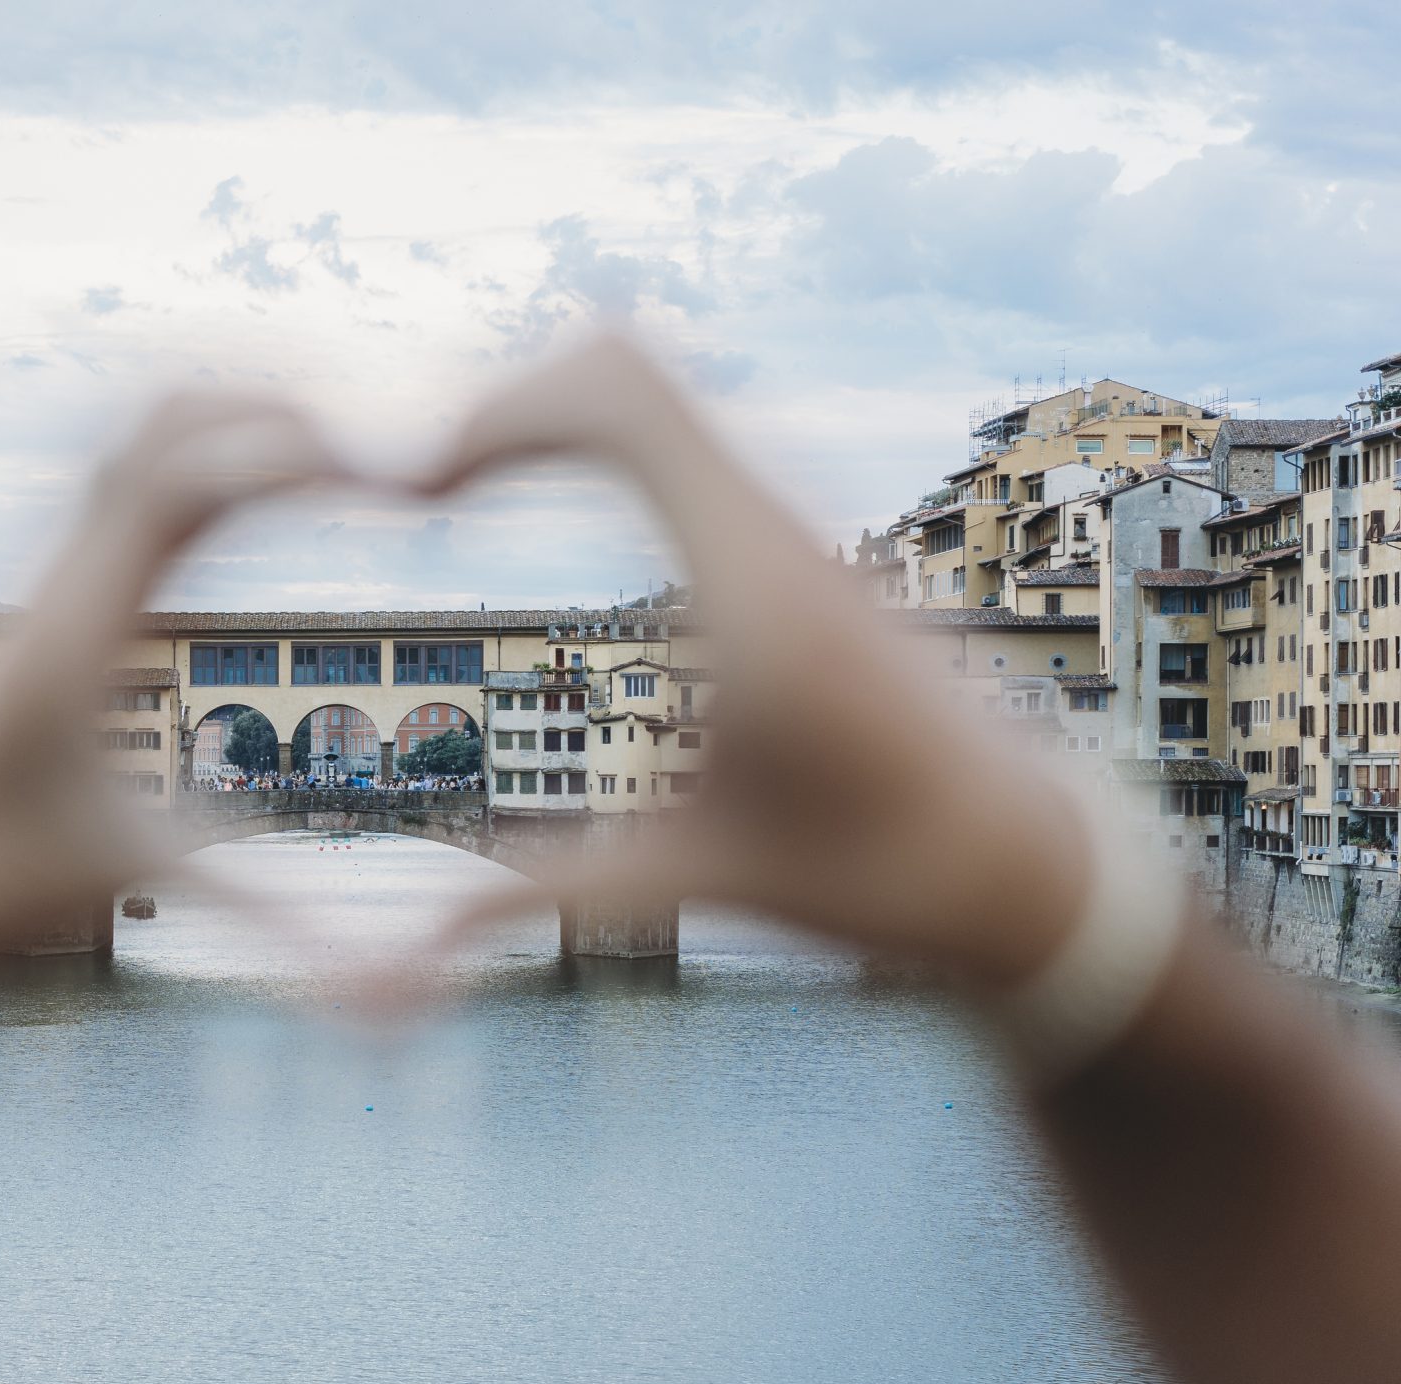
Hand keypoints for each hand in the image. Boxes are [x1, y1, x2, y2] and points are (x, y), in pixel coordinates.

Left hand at [0, 393, 351, 1067]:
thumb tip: (402, 1002)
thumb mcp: (153, 894)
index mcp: (72, 639)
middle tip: (387, 436)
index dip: (285, 450)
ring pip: (130, 425)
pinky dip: (202, 437)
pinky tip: (275, 461)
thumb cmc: (9, 888)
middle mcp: (48, 580)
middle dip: (273, 401)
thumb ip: (275, 931)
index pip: (174, 489)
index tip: (388, 465)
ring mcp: (40, 568)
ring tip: (347, 431)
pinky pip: (122, 463)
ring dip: (235, 405)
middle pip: (152, 418)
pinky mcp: (47, 578)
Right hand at [413, 330, 1088, 987]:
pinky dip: (587, 436)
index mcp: (758, 595)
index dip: (493, 416)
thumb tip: (415, 954)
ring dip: (541, 411)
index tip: (415, 497)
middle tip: (421, 492)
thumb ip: (553, 894)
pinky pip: (679, 429)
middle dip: (498, 400)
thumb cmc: (893, 877)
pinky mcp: (793, 538)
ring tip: (455, 494)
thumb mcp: (707, 880)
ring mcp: (791, 522)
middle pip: (621, 358)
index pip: (619, 406)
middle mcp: (779, 530)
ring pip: (652, 381)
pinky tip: (535, 508)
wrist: (1039, 857)